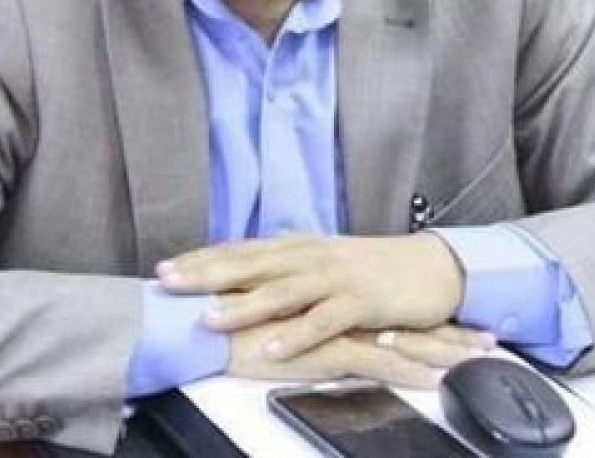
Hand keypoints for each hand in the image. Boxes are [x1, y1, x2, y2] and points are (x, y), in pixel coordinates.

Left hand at [157, 233, 466, 359]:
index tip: (165, 267)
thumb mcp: (323, 262)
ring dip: (243, 305)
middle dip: (206, 273)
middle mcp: (311, 256)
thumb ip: (286, 267)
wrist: (429, 266)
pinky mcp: (360, 302)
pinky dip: (296, 335)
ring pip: (282, 291)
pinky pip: (323, 321)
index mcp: (298, 245)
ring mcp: (335, 277)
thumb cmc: (372, 268)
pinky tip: (273, 349)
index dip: (203, 258)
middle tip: (167, 282)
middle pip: (251, 264)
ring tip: (208, 319)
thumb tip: (244, 273)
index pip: (242, 249)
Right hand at [229, 321, 493, 385]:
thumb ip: (295, 311)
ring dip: (443, 350)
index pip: (384, 304)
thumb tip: (312, 320)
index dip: (422, 313)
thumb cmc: (231, 318)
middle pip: (404, 318)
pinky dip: (409, 372)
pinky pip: (377, 361)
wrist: (203, 321)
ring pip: (401, 338)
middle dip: (448, 331)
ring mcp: (337, 324)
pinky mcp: (328, 347)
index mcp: (329, 295)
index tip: (456, 319)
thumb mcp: (271, 312)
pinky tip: (437, 380)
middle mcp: (340, 303)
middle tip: (488, 339)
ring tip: (478, 358)